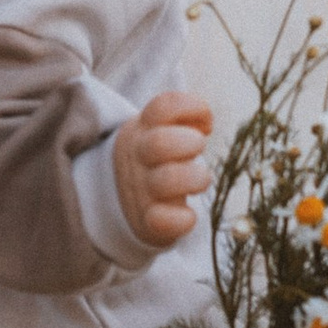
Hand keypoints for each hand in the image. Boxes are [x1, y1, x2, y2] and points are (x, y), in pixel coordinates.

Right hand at [112, 90, 213, 249]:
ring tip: (201, 179)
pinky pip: (161, 220)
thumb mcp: (159, 130)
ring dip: (195, 178)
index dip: (191, 107)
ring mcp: (142, 189)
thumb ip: (182, 120)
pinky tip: (189, 215)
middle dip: (191, 143)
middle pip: (161, 143)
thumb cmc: (156, 158)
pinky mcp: (147, 220)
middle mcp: (139, 157)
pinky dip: (182, 219)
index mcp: (143, 129)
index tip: (206, 124)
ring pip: (166, 181)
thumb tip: (204, 123)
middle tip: (199, 149)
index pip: (163, 107)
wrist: (121, 198)